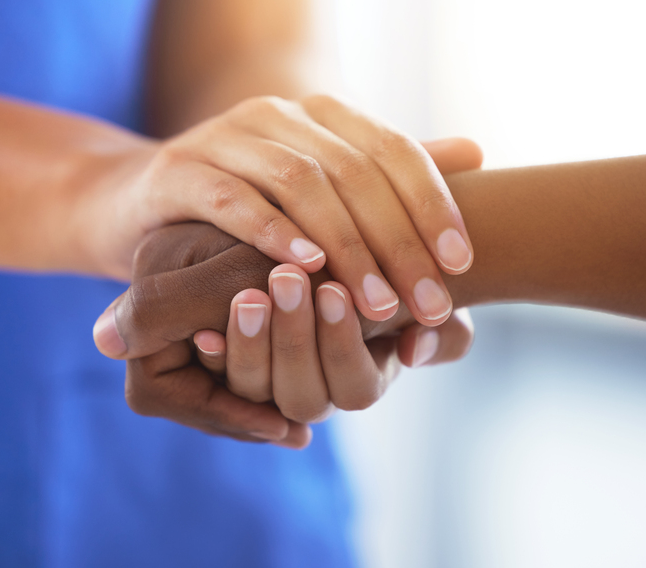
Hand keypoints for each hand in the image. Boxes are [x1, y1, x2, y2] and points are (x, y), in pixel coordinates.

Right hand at [93, 135, 481, 445]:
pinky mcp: (178, 170)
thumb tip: (477, 152)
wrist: (136, 202)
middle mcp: (275, 114)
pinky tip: (305, 268)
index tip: (461, 263)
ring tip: (377, 302)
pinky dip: (272, 231)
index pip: (392, 150)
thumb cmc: (242, 206)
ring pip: (300, 183)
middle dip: (398, 240)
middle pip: (354, 171)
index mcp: (319, 114)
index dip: (433, 202)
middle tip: (426, 301)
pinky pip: (231, 198)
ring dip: (345, 247)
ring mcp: (223, 137)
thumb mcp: (317, 190)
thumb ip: (387, 173)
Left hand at [191, 265, 474, 440]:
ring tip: (248, 295)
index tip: (336, 290)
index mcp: (360, 381)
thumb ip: (441, 328)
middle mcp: (312, 391)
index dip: (343, 343)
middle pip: (301, 396)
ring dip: (251, 346)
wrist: (322, 251)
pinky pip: (212, 381)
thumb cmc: (386, 272)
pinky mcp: (226, 367)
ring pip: (254, 390)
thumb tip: (415, 348)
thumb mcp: (422, 297)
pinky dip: (213, 355)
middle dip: (295, 338)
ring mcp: (265, 384)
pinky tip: (204, 328)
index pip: (354, 387)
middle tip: (287, 279)